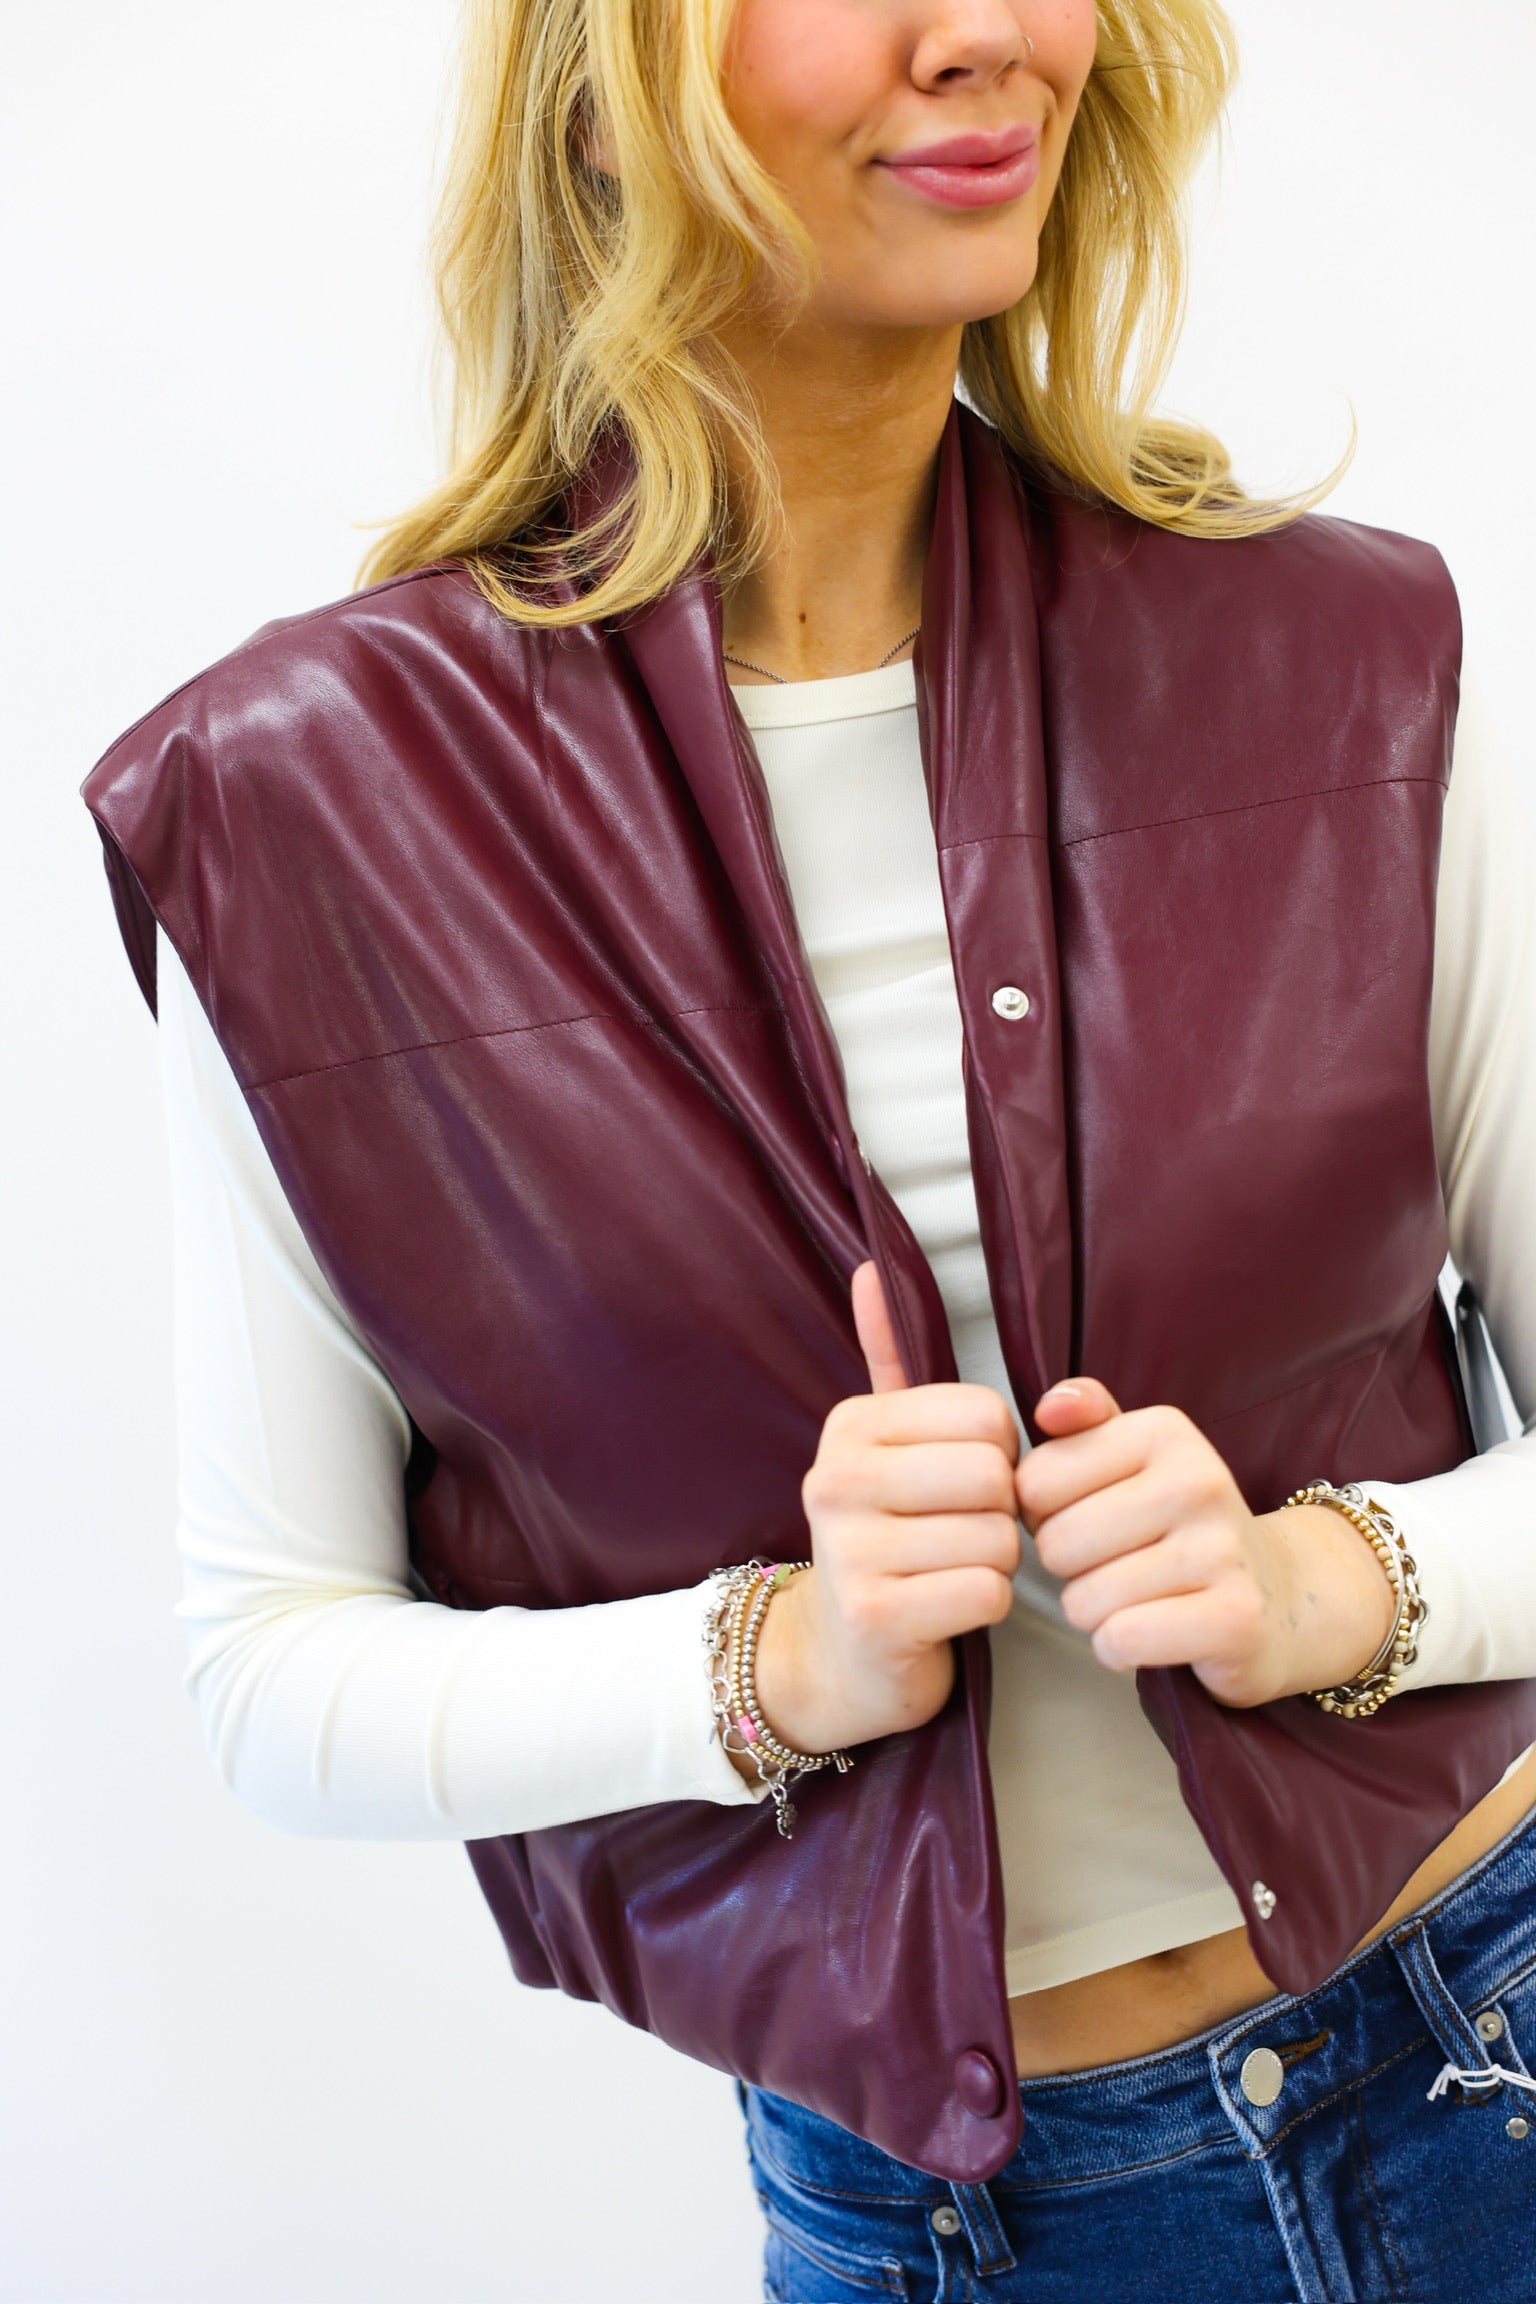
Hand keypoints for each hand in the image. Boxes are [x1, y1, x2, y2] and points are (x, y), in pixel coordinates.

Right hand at [748, 1262, 1022, 1756]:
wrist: (839, 1655)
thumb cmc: (887, 1536)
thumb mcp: (884, 1445)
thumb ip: (890, 1358)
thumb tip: (873, 1265)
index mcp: (851, 1426)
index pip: (987, 1414)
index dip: (1000, 1455)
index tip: (961, 1483)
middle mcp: (836, 1479)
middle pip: (995, 1476)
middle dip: (1001, 1513)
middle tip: (962, 1532)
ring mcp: (850, 1550)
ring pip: (998, 1538)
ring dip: (996, 1564)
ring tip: (949, 1570)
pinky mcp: (876, 1615)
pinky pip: (988, 1593)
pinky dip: (987, 1607)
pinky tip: (948, 1608)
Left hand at [1014, 1379, 1398, 1707]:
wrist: (1280, 1596)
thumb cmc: (1181, 1528)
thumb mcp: (1135, 1459)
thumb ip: (1086, 1423)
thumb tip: (1050, 1408)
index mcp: (1164, 1431)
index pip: (1035, 1481)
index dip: (1044, 1514)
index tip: (1089, 1520)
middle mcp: (1198, 1480)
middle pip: (1057, 1543)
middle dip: (1070, 1570)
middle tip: (1117, 1567)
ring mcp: (1221, 1549)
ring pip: (1084, 1599)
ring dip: (1095, 1614)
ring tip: (1139, 1599)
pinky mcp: (1234, 1617)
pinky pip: (1122, 1639)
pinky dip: (1119, 1649)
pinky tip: (1150, 1635)